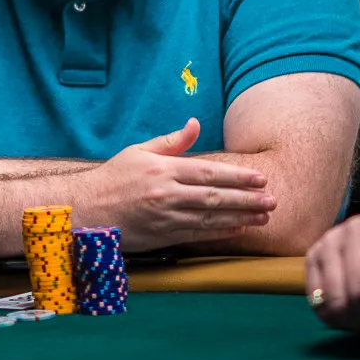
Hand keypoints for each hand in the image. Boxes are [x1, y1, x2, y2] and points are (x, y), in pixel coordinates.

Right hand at [87, 119, 275, 251]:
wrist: (86, 211)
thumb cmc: (113, 178)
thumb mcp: (139, 151)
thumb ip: (171, 141)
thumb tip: (195, 124)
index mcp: (163, 169)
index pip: (208, 171)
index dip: (237, 176)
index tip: (260, 178)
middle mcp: (167, 194)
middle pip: (215, 197)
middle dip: (248, 199)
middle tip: (273, 200)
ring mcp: (166, 217)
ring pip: (211, 219)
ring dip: (241, 218)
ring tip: (264, 217)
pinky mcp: (163, 236)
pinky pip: (198, 235)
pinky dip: (221, 233)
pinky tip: (239, 229)